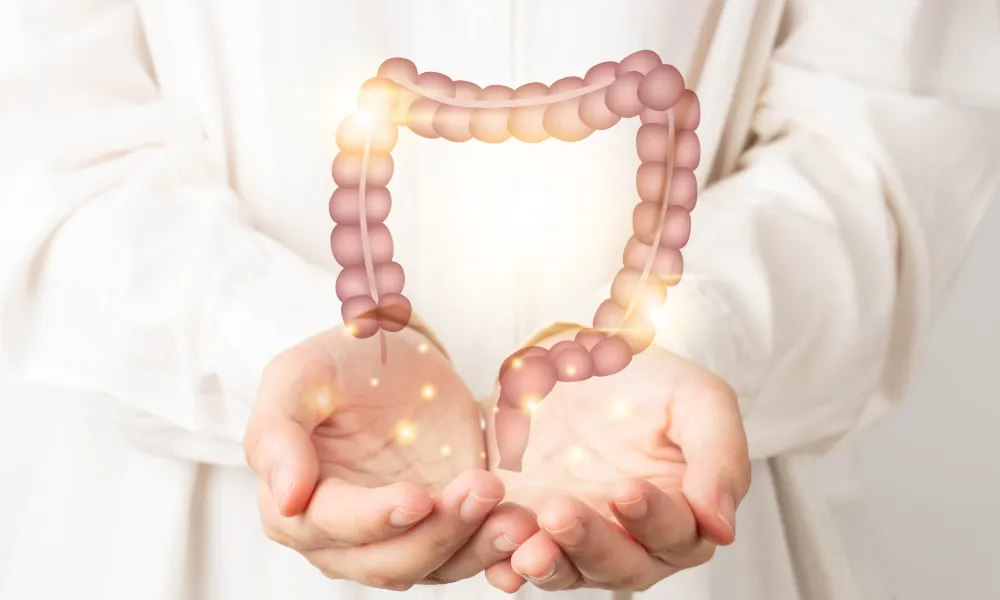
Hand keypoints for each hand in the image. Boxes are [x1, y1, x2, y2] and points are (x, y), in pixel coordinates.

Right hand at [243, 325, 537, 589]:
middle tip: (482, 488)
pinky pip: (471, 555)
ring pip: (434, 566)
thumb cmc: (338, 363)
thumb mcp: (299, 375)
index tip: (416, 499)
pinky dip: (499, 551)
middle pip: (387, 560)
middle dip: (437, 533)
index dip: (371, 518)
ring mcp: (398, 539)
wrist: (395, 357)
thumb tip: (285, 497)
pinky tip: (527, 530)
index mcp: (294, 505)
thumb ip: (277, 430)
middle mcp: (342, 539)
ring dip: (477, 547)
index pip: (328, 526)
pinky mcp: (445, 529)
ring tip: (515, 517)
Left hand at [483, 328, 750, 592]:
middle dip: (591, 543)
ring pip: (570, 570)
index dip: (653, 518)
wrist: (576, 359)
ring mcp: (580, 540)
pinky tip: (499, 560)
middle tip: (560, 511)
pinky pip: (519, 560)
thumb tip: (722, 527)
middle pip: (622, 565)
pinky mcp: (531, 531)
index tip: (626, 490)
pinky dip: (507, 564)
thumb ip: (721, 458)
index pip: (677, 534)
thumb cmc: (649, 382)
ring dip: (548, 562)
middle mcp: (635, 540)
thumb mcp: (698, 400)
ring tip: (525, 545)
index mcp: (685, 514)